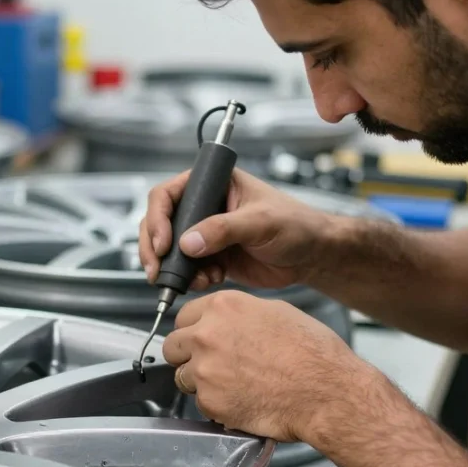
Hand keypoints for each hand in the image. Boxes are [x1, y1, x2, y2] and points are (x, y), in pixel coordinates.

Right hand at [138, 168, 338, 291]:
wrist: (312, 257)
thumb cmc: (296, 225)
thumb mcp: (260, 222)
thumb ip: (223, 229)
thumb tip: (188, 242)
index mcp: (213, 184)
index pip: (169, 194)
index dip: (158, 218)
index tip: (163, 242)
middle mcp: (204, 206)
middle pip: (161, 222)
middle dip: (155, 247)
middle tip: (156, 269)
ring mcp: (205, 233)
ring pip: (169, 249)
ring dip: (170, 267)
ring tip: (183, 281)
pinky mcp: (211, 257)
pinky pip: (187, 269)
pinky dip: (189, 279)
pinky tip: (207, 282)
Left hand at [161, 290, 373, 442]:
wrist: (326, 392)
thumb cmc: (312, 354)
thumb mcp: (276, 312)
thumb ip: (239, 314)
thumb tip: (225, 320)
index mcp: (223, 307)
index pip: (184, 316)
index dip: (194, 330)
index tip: (201, 340)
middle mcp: (207, 334)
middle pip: (173, 345)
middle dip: (187, 355)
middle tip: (211, 364)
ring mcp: (204, 370)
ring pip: (182, 377)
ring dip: (200, 382)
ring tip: (233, 385)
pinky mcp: (210, 401)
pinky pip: (200, 403)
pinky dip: (216, 405)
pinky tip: (242, 400)